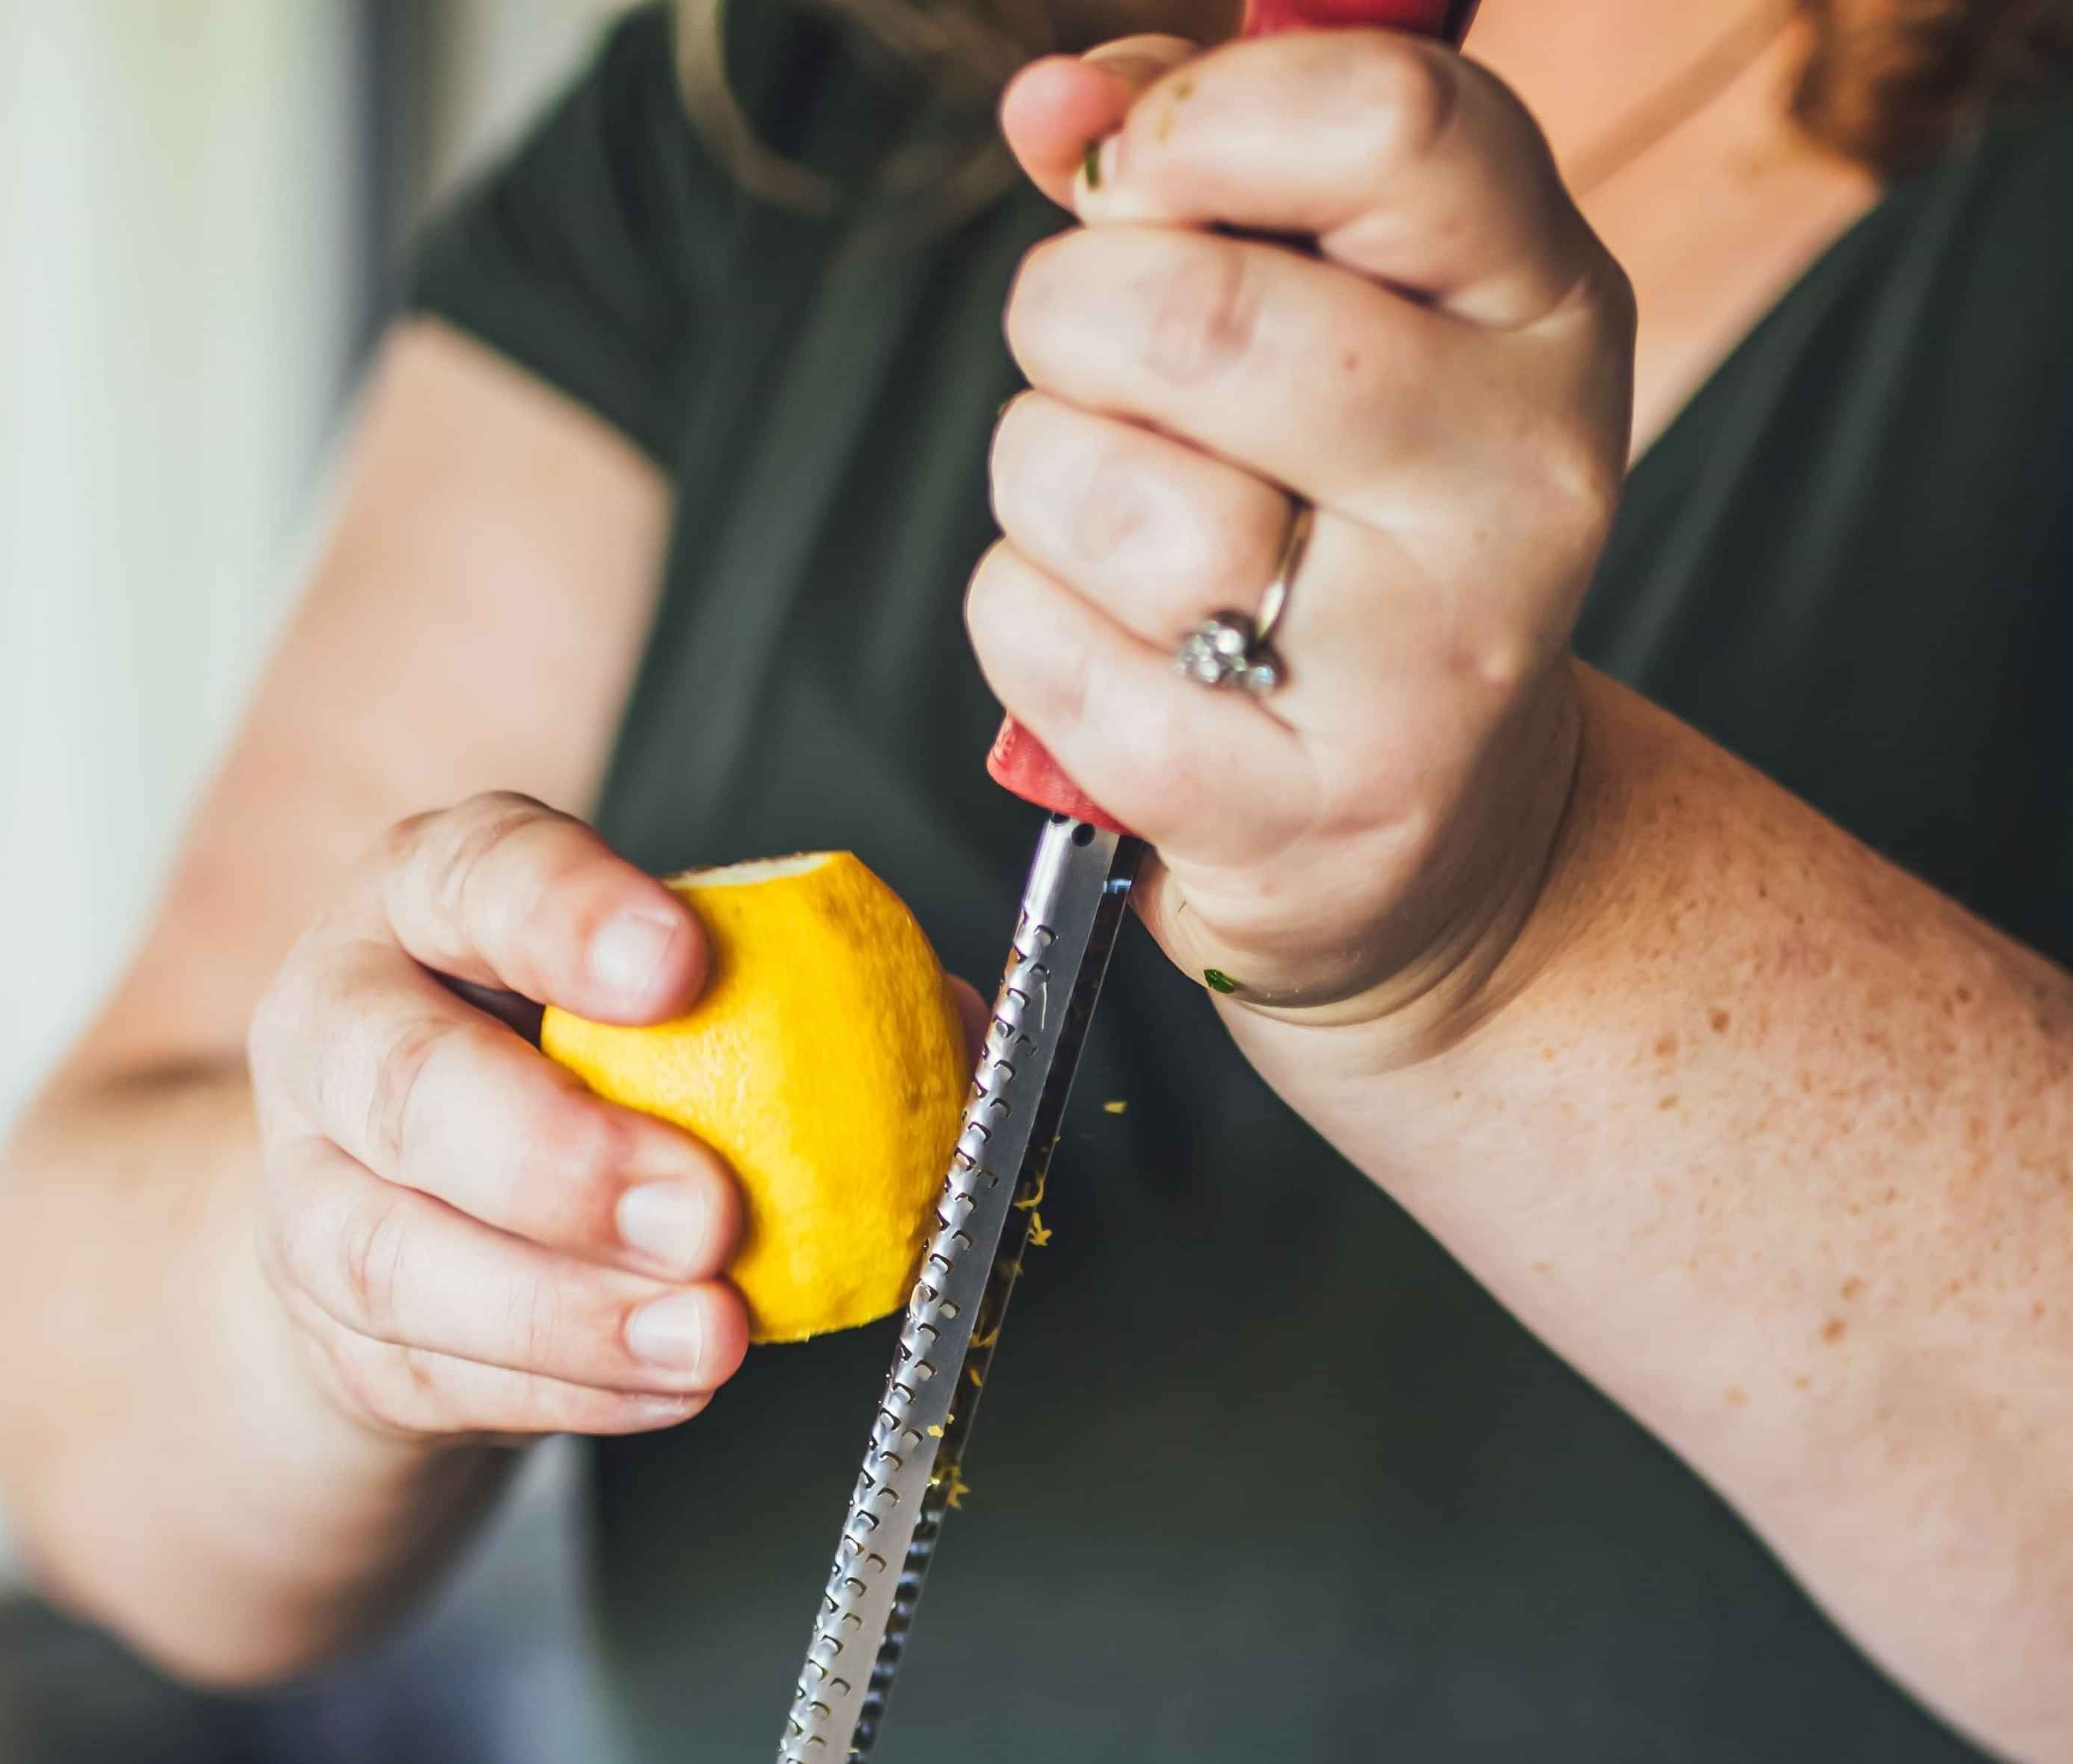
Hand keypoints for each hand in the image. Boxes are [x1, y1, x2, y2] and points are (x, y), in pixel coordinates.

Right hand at [247, 794, 749, 1444]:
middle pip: (402, 1083)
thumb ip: (793, 988)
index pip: (474, 875)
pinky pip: (438, 1373)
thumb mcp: (652, 987)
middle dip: (559, 1157)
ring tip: (708, 1332)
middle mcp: (339, 1026)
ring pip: (390, 1255)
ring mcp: (309, 1186)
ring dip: (565, 1311)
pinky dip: (568, 1391)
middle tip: (705, 1211)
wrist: (404, 1196)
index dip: (568, 915)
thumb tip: (958, 1026)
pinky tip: (670, 1383)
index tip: (679, 962)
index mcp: (427, 899)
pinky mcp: (330, 1328)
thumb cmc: (565, 1058)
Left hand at [971, 29, 1632, 1032]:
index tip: (1139, 169)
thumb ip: (1206, 167)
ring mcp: (1413, 671)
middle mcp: (1513, 489)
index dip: (1205, 116)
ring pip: (1106, 491)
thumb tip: (1055, 105)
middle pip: (1199, 315)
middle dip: (1072, 312)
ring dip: (1042, 480)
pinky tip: (1109, 645)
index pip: (1390, 126)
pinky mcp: (1289, 814)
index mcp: (1548, 318)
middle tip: (1087, 358)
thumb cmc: (1359, 535)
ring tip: (1111, 522)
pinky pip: (1048, 644)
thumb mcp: (1347, 316)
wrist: (1442, 844)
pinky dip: (1029, 623)